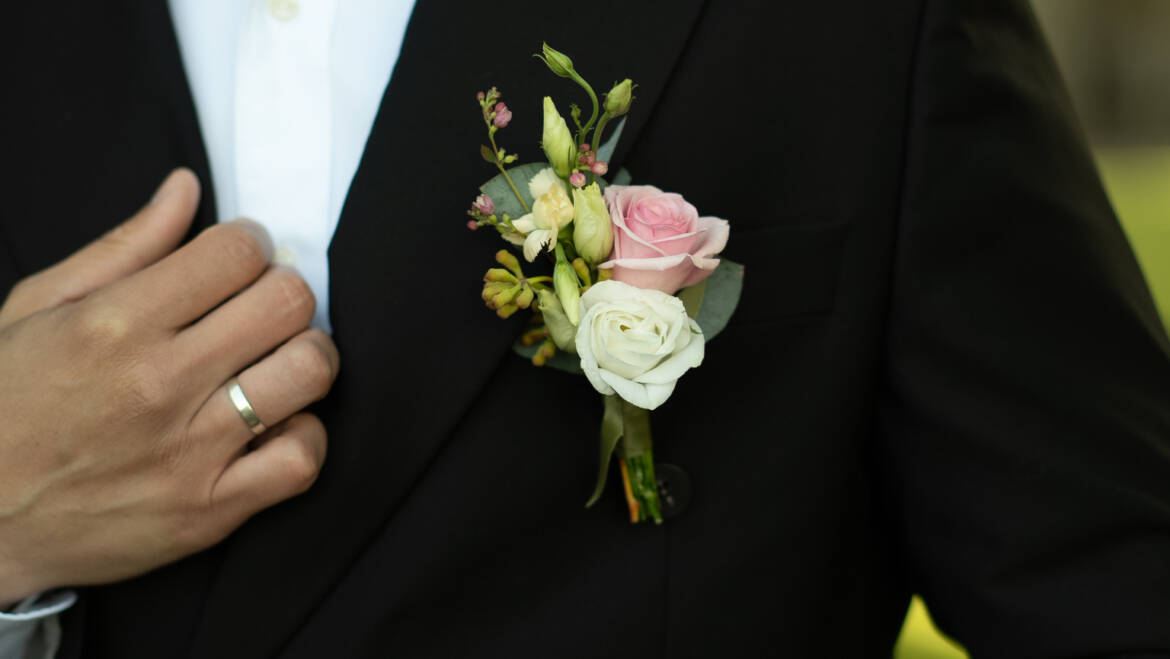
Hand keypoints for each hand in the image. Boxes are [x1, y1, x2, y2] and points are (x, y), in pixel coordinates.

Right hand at [0, 169, 337, 606]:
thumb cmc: (7, 408)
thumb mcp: (39, 308)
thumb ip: (125, 247)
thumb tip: (187, 188)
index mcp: (115, 323)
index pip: (236, 252)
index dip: (249, 244)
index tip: (240, 258)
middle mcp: (159, 383)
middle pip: (286, 303)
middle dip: (285, 292)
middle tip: (262, 307)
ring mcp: (190, 450)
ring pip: (308, 371)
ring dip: (307, 356)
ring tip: (278, 360)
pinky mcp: (209, 509)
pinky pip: (302, 460)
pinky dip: (305, 437)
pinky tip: (276, 425)